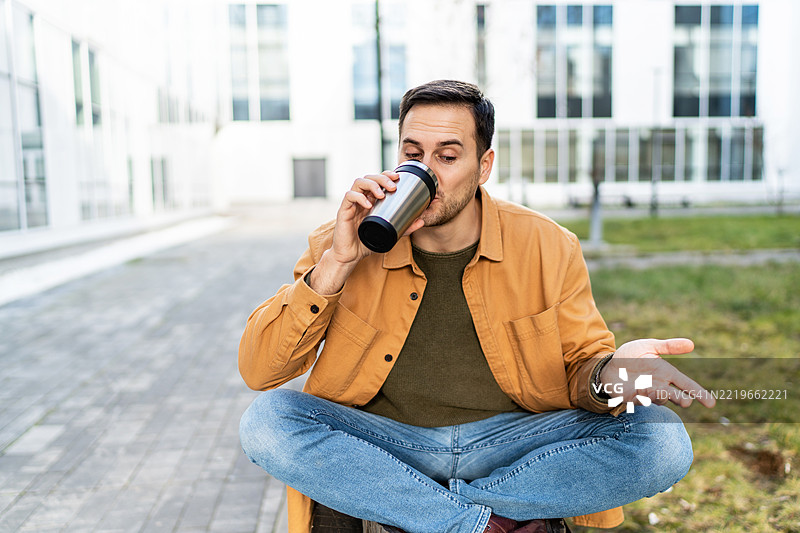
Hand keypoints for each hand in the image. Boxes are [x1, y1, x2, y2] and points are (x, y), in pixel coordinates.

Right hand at [308, 172, 423, 293]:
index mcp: (371, 200)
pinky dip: (359, 197)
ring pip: (359, 182)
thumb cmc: (367, 243)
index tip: (398, 177)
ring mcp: (352, 203)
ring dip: (372, 184)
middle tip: (393, 186)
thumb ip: (405, 228)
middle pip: (370, 177)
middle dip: (382, 178)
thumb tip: (421, 221)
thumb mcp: (389, 234)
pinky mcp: (343, 210)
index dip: (387, 175)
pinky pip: (349, 196)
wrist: (350, 256)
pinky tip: (368, 204)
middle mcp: (361, 198)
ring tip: (382, 194)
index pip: (378, 180)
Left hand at [600, 338, 715, 409]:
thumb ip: (668, 346)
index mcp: (666, 373)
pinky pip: (642, 401)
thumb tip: (692, 344)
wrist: (608, 365)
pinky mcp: (634, 399)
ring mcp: (647, 394)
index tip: (711, 403)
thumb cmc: (630, 356)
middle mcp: (660, 386)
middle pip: (677, 397)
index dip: (699, 393)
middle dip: (682, 400)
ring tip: (661, 391)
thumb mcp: (648, 346)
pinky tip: (642, 391)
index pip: (686, 384)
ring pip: (661, 400)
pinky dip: (644, 398)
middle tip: (685, 401)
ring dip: (662, 397)